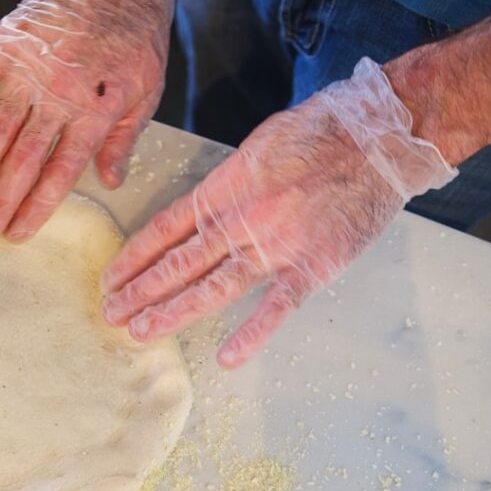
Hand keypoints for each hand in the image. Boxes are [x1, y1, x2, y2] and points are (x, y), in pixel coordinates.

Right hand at [0, 0, 174, 246]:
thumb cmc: (137, 32)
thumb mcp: (147, 90)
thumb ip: (124, 138)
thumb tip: (110, 181)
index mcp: (93, 113)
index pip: (59, 173)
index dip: (36, 207)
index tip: (16, 235)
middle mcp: (57, 98)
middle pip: (22, 161)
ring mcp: (28, 71)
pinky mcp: (8, 44)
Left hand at [101, 58, 457, 367]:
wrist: (380, 135)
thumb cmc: (321, 131)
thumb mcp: (257, 146)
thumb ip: (228, 183)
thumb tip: (205, 207)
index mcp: (223, 189)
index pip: (164, 229)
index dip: (134, 257)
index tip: (111, 277)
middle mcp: (239, 221)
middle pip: (177, 264)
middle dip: (139, 291)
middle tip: (111, 314)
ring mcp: (274, 246)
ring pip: (212, 289)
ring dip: (172, 312)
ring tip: (139, 331)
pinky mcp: (313, 266)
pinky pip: (277, 307)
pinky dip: (252, 335)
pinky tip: (226, 358)